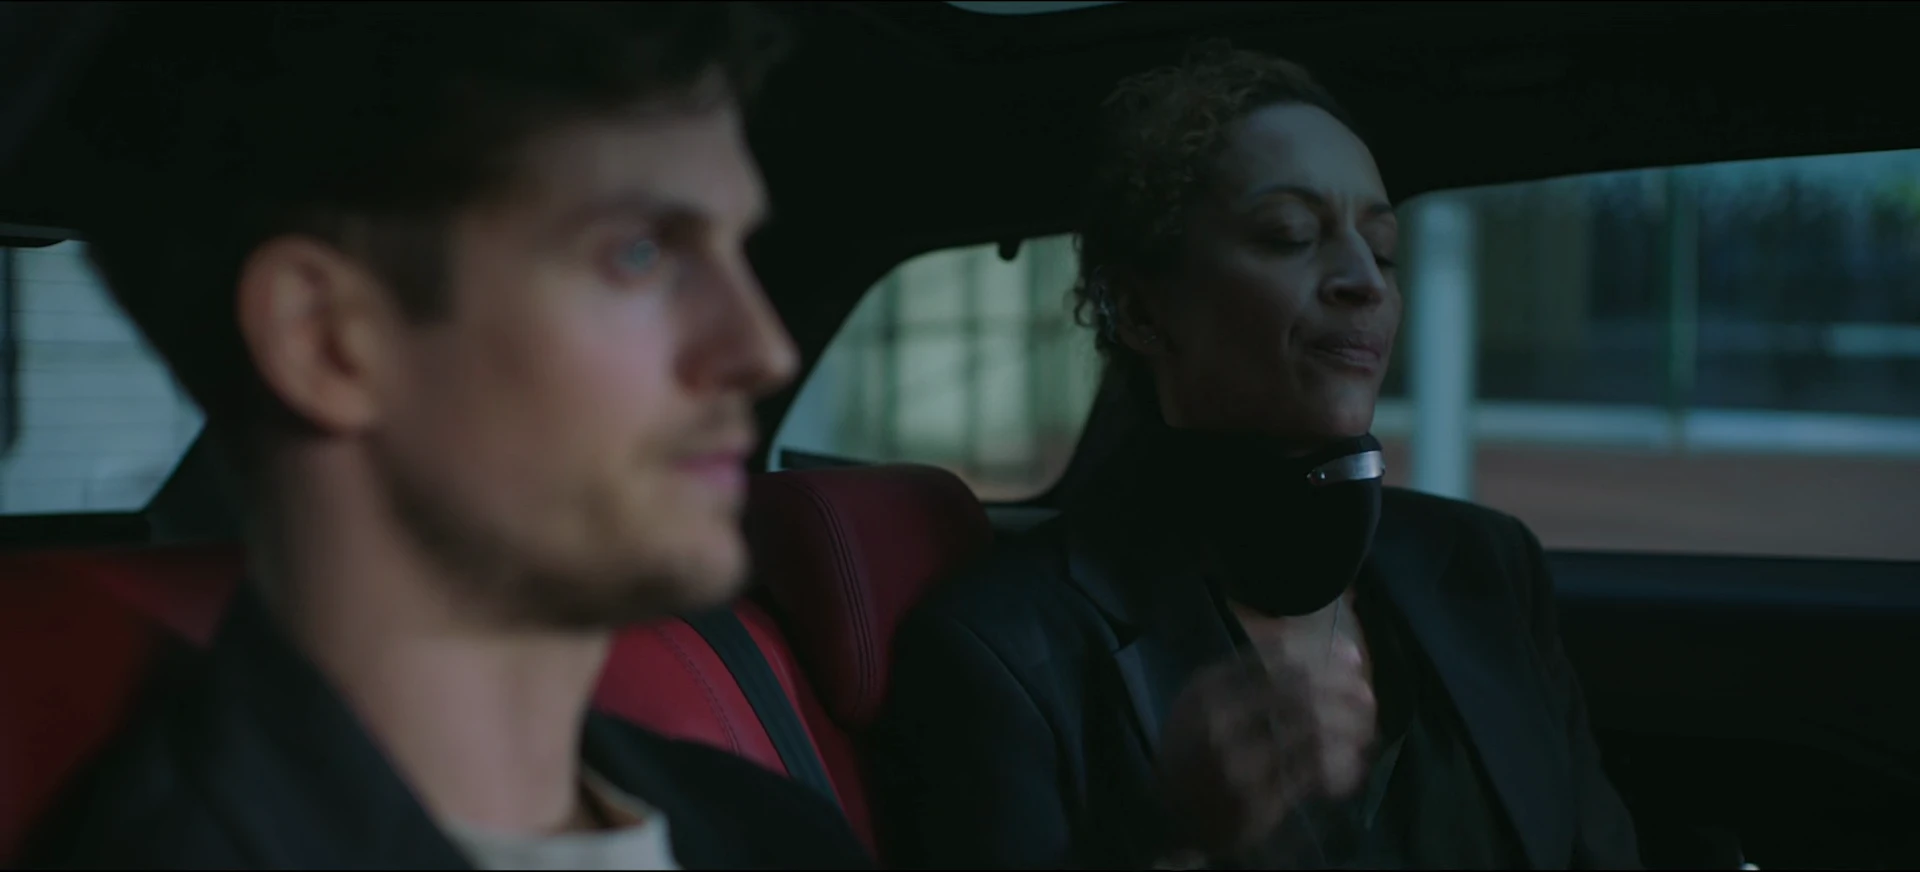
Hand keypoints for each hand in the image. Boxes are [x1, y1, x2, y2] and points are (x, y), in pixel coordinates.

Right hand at [1154, 631, 1376, 857]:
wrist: (1165, 815)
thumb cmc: (1192, 749)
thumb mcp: (1202, 702)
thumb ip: (1245, 675)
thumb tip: (1308, 644)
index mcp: (1208, 689)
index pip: (1275, 660)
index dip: (1322, 656)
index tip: (1353, 658)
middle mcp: (1220, 722)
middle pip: (1298, 694)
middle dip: (1342, 692)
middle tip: (1369, 696)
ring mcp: (1238, 763)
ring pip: (1310, 734)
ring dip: (1348, 729)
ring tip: (1367, 729)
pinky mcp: (1256, 801)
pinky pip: (1310, 776)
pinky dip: (1339, 767)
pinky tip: (1353, 764)